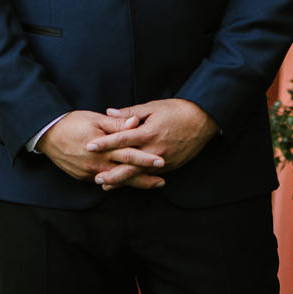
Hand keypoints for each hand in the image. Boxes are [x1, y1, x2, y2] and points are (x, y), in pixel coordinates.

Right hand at [38, 110, 165, 188]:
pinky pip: (104, 181)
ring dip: (134, 183)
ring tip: (151, 184)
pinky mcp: (83, 177)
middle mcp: (98, 164)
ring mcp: (90, 173)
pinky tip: (128, 182)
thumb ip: (117, 124)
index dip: (146, 159)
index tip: (162, 162)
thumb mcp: (95, 119)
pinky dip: (117, 183)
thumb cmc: (73, 123)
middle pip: (126, 173)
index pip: (129, 154)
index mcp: (103, 148)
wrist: (48, 135)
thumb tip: (135, 122)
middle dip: (145, 178)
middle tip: (162, 181)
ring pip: (116, 181)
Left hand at [87, 98, 217, 189]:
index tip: (89, 147)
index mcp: (148, 132)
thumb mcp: (153, 107)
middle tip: (95, 177)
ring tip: (106, 185)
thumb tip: (110, 112)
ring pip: (139, 174)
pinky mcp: (170, 166)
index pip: (121, 140)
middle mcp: (154, 150)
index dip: (104, 144)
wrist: (203, 120)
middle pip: (128, 164)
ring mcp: (163, 161)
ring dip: (122, 181)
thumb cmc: (177, 110)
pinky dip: (138, 180)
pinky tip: (128, 183)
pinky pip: (151, 175)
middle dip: (111, 172)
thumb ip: (130, 112)